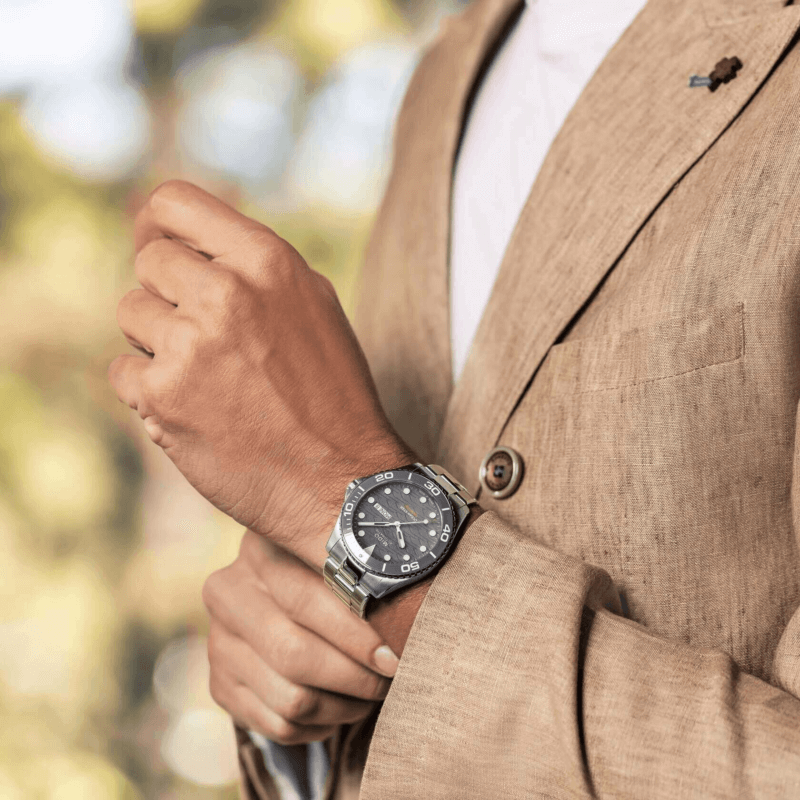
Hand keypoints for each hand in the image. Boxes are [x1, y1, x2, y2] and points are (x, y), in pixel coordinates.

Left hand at [109, 180, 414, 568]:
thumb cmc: (332, 396)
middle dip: (169, 295)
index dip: (157, 224)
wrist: (340, 481)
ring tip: (208, 376)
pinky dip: (149, 389)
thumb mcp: (311, 306)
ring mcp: (190, 345)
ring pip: (130, 314)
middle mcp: (226, 293)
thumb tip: (187, 242)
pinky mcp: (163, 397)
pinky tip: (195, 409)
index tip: (158, 247)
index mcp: (268, 261)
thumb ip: (252, 266)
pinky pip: (123, 369)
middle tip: (206, 336)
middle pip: (149, 261)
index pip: (173, 203)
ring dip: (158, 342)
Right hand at [202, 530, 398, 745]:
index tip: (393, 653)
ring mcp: (219, 643)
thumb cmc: (326, 572)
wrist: (276, 597)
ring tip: (371, 694)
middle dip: (354, 676)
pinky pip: (280, 726)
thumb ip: (361, 570)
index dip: (355, 633)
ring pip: (291, 698)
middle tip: (390, 677)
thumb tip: (408, 607)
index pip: (306, 599)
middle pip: (295, 654)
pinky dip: (321, 726)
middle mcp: (228, 594)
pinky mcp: (220, 686)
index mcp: (259, 550)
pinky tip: (341, 706)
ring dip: (344, 706)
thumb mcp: (334, 554)